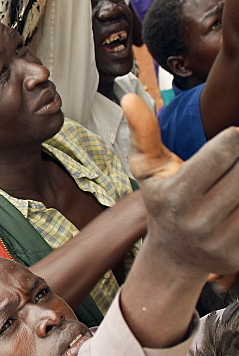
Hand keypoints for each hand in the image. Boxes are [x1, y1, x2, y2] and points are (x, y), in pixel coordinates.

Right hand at [123, 93, 238, 278]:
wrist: (174, 258)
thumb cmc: (162, 202)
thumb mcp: (147, 169)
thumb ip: (143, 132)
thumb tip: (128, 97)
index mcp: (176, 196)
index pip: (220, 155)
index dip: (232, 140)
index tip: (234, 136)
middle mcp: (198, 221)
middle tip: (234, 156)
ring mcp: (220, 242)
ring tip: (232, 177)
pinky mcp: (238, 256)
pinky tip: (235, 200)